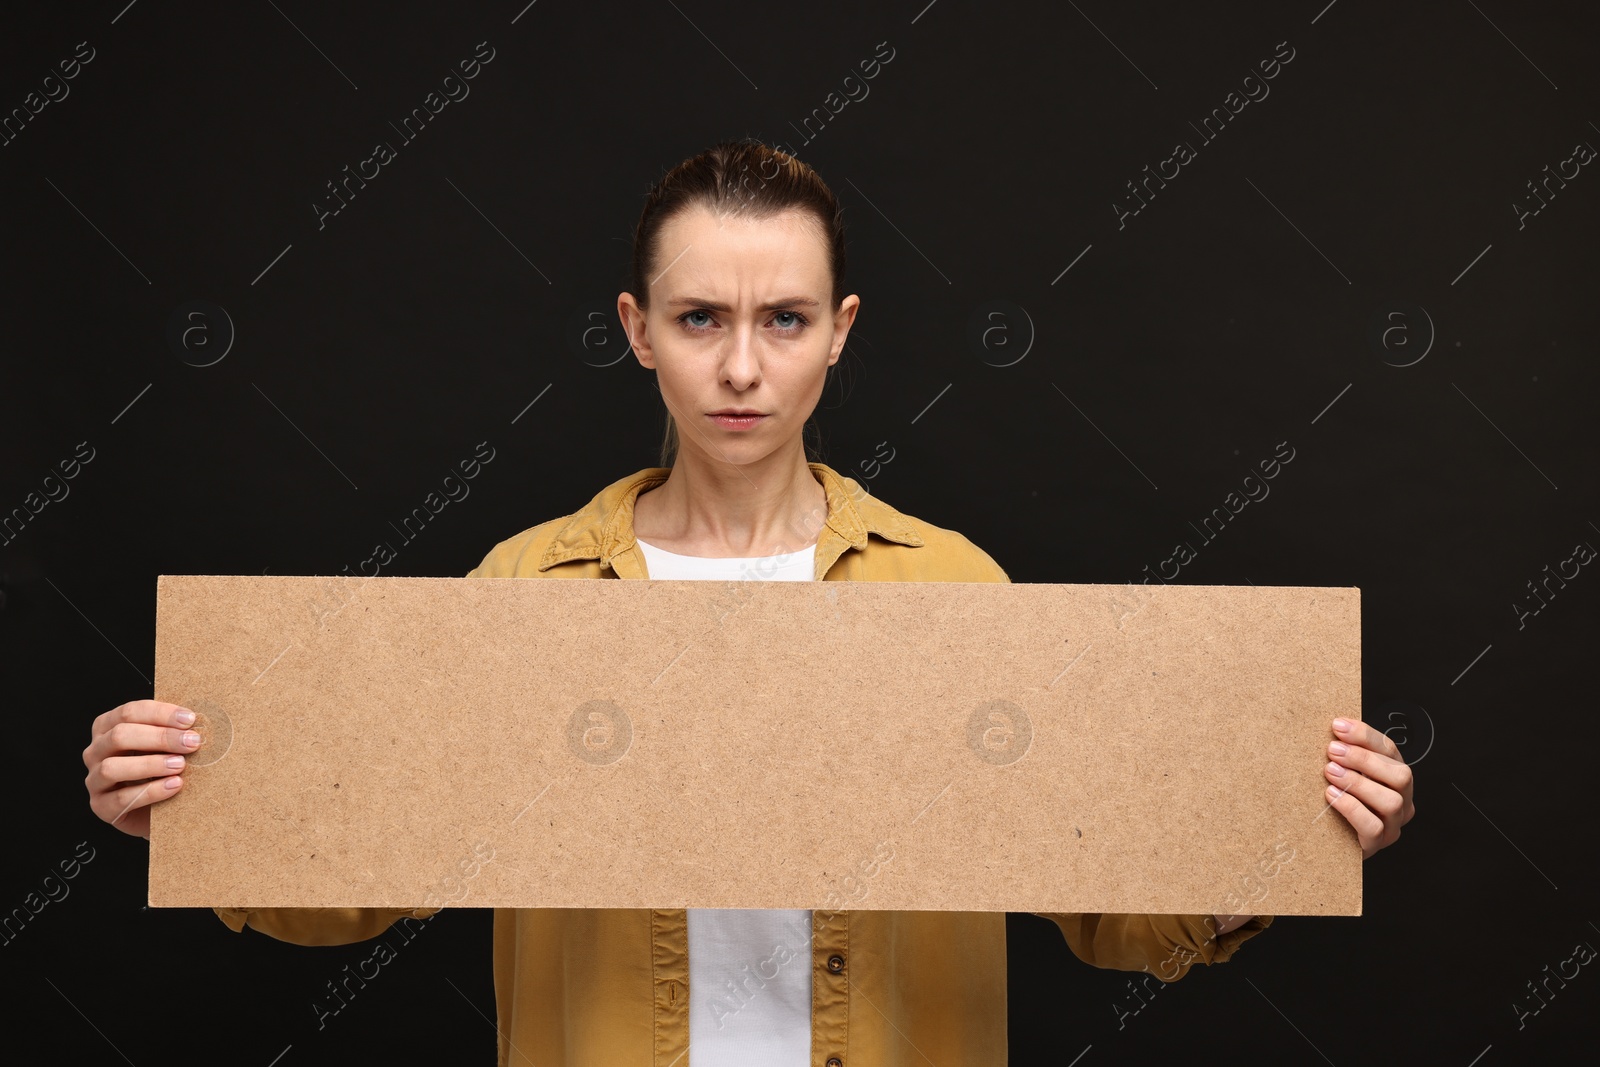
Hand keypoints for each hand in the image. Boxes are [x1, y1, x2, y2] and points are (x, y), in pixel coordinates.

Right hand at [83, 700, 202, 838]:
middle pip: (120, 736)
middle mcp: (95, 751)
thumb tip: (195, 720)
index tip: (190, 720)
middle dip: (160, 737)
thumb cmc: (162, 768)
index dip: (160, 713)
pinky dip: (151, 791)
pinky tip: (175, 785)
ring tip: (180, 765)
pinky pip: (121, 799)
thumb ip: (173, 731)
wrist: (156, 811)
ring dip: (150, 764)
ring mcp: (94, 780)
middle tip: (192, 742)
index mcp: (107, 728)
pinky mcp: (101, 806)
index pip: (129, 712)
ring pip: (112, 767)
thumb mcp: (165, 746)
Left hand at [1324, 717, 1413, 858]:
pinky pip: (1374, 827)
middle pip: (1400, 775)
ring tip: (1331, 772)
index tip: (1338, 726)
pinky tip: (1332, 795)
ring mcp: (1392, 824)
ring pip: (1391, 802)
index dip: (1365, 735)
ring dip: (1358, 783)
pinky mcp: (1377, 843)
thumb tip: (1331, 729)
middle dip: (1364, 759)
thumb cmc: (1338, 800)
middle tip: (1333, 751)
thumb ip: (1344, 754)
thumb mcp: (1343, 772)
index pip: (1390, 750)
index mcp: (1394, 776)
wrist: (1329, 839)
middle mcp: (1401, 800)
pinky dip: (1352, 808)